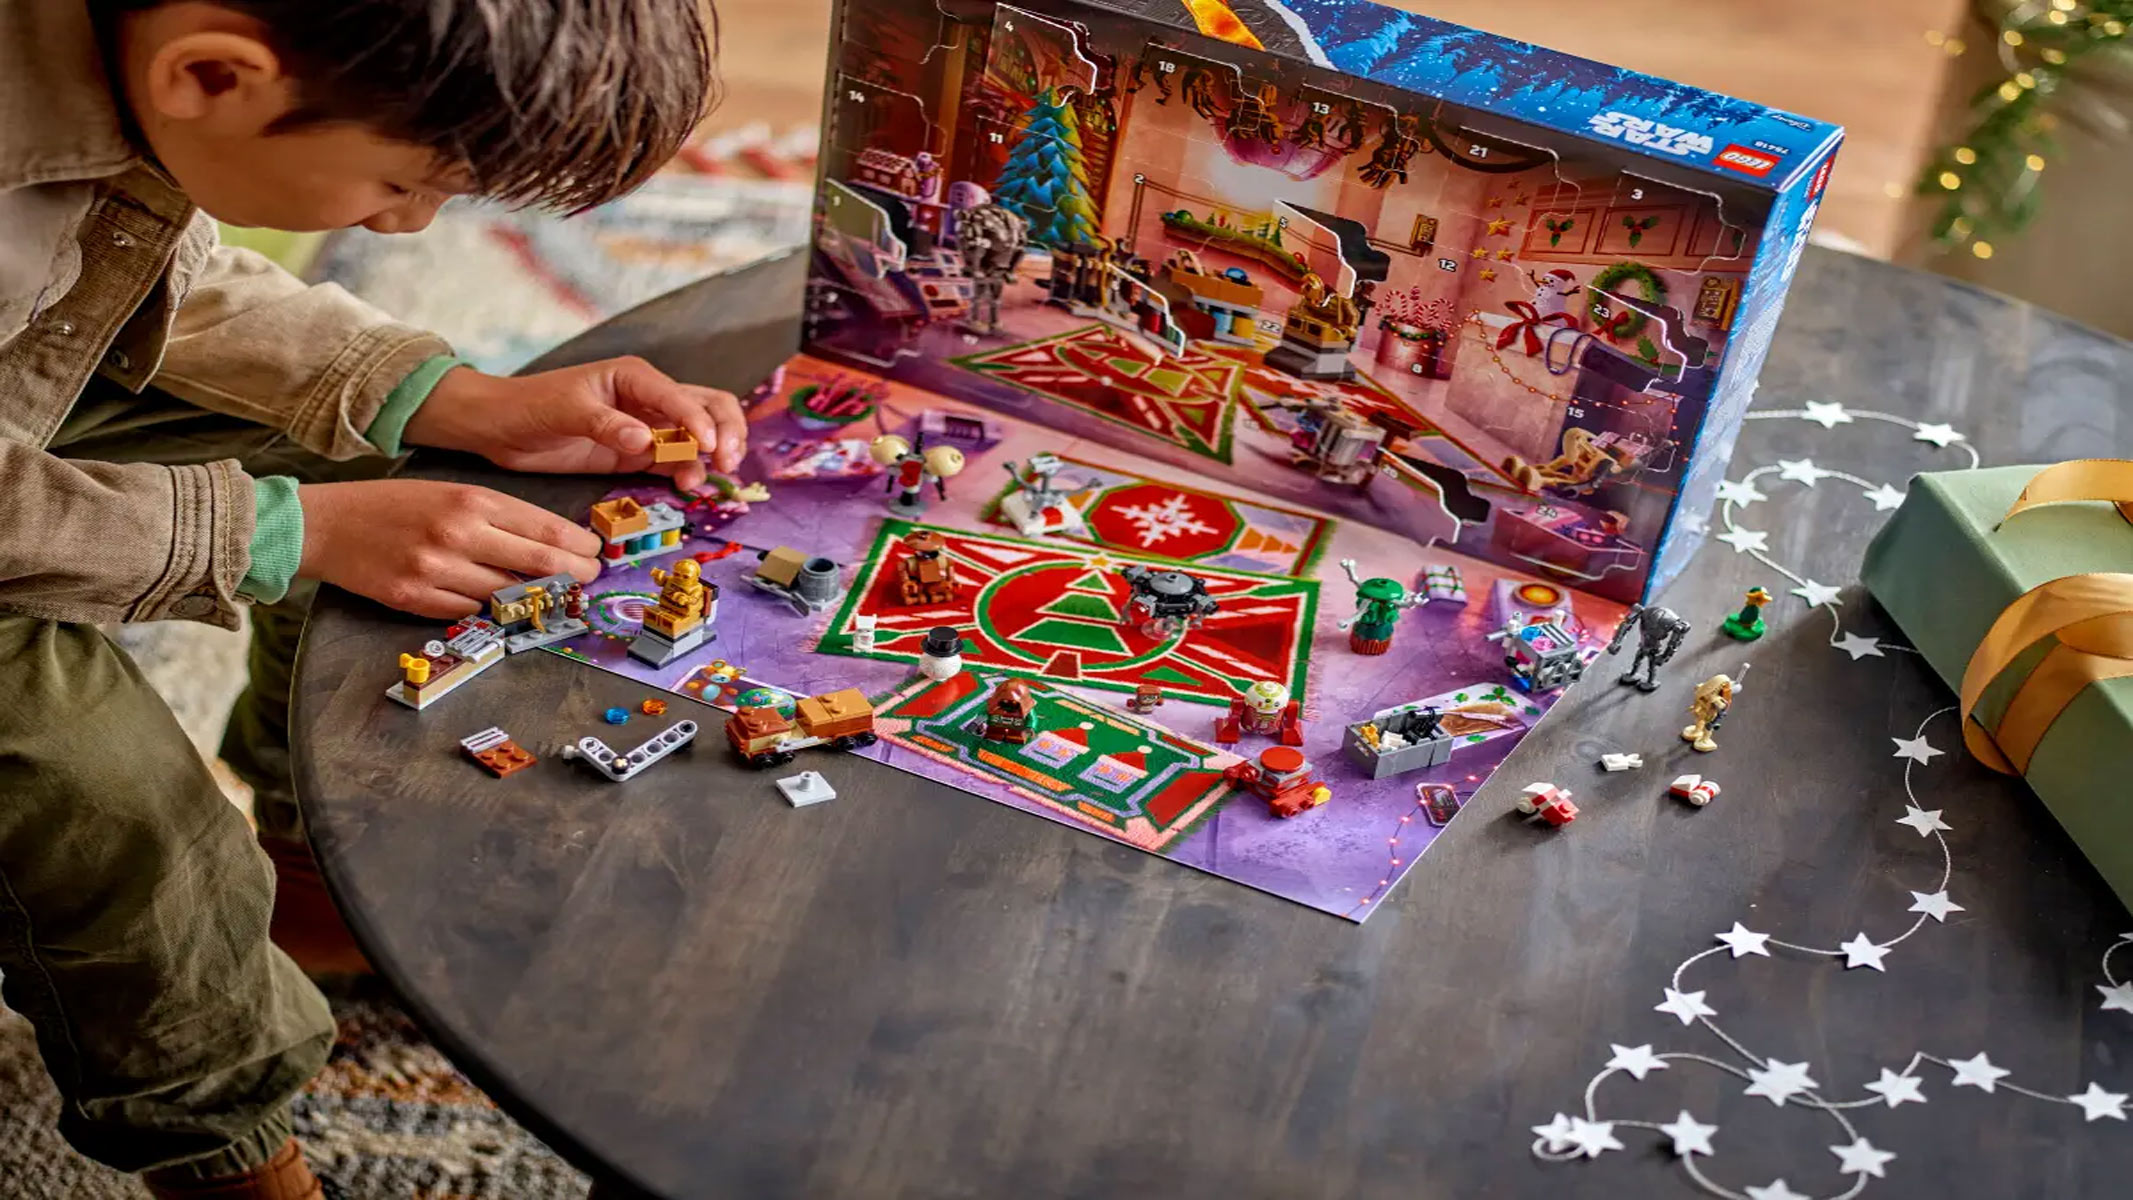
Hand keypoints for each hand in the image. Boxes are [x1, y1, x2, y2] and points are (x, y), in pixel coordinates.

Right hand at [296, 479, 601, 617]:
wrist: (326, 524)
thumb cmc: (394, 504)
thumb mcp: (450, 493)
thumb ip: (496, 516)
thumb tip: (549, 542)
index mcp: (470, 500)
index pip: (543, 527)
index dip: (577, 544)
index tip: (593, 552)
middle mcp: (457, 534)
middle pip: (536, 563)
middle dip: (571, 574)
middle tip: (587, 578)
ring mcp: (435, 570)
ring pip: (504, 593)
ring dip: (529, 596)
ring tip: (545, 593)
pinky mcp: (413, 599)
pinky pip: (468, 611)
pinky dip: (483, 608)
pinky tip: (491, 600)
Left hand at [403, 358, 747, 490]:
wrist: (499, 427)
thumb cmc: (529, 405)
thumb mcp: (565, 410)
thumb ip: (607, 424)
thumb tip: (646, 442)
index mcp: (635, 377)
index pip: (683, 397)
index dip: (701, 422)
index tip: (709, 449)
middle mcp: (650, 399)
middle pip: (709, 407)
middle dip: (727, 432)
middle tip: (726, 463)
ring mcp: (647, 427)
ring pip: (699, 436)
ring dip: (710, 457)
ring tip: (696, 483)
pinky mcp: (638, 454)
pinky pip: (677, 461)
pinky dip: (690, 472)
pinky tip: (687, 487)